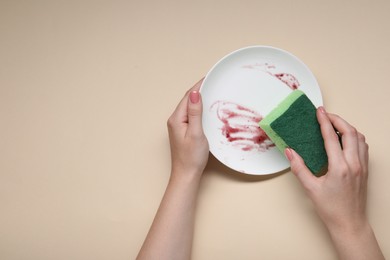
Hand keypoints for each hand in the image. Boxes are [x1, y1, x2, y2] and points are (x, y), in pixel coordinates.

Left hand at [167, 79, 208, 178]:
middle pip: (187, 100)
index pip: (188, 96)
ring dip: (199, 98)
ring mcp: (178, 126)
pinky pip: (190, 114)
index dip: (198, 85)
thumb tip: (195, 93)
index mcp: (176, 119)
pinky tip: (205, 107)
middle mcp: (175, 120)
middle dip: (199, 89)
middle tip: (212, 80)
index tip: (209, 76)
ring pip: (189, 106)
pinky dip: (198, 107)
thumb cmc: (191, 157)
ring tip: (211, 90)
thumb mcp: (196, 133)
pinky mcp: (183, 131)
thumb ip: (195, 113)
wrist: (186, 174)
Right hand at [286, 107, 383, 259]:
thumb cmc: (331, 209)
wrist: (349, 224)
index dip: (324, 121)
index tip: (319, 111)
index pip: (331, 137)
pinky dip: (355, 137)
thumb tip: (290, 152)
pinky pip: (363, 147)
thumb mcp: (310, 188)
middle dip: (338, 119)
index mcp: (340, 167)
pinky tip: (345, 140)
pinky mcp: (365, 170)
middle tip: (326, 114)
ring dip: (348, 127)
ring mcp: (362, 166)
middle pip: (350, 132)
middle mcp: (354, 164)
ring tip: (335, 124)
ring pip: (360, 138)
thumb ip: (299, 168)